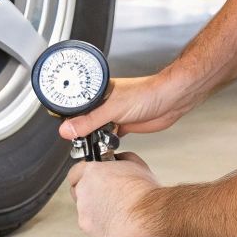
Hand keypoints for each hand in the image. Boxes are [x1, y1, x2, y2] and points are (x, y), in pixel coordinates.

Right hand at [58, 73, 199, 139]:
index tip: (65, 132)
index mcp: (99, 92)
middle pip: (86, 119)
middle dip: (81, 131)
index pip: (76, 106)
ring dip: (95, 137)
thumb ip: (89, 121)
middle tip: (78, 141)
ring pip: (98, 128)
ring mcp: (115, 114)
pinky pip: (110, 134)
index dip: (68, 118)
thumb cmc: (146, 93)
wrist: (171, 100)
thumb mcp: (112, 109)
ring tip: (92, 144)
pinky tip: (106, 144)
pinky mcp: (125, 124)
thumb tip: (67, 129)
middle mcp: (105, 102)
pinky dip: (107, 140)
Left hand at [67, 151, 159, 236]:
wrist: (150, 214)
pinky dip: (99, 223)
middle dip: (89, 193)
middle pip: (77, 191)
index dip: (84, 177)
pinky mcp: (87, 226)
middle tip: (105, 196)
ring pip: (84, 209)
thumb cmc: (144, 191)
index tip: (91, 181)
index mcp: (91, 171)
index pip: (75, 172)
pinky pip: (89, 224)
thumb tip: (117, 160)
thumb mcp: (134, 163)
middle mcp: (83, 189)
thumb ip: (119, 159)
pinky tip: (113, 220)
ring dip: (95, 209)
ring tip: (114, 210)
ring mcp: (83, 209)